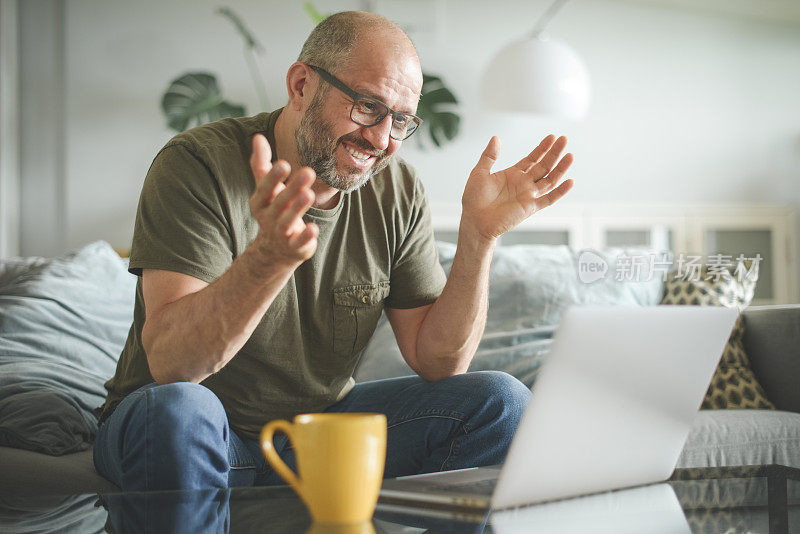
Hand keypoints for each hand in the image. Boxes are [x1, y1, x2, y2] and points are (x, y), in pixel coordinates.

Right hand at [248, 134, 318, 267]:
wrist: (275, 248)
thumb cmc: (273, 209)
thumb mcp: (265, 188)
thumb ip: (261, 164)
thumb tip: (257, 136)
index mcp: (260, 202)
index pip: (265, 188)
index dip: (274, 177)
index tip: (285, 163)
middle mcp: (268, 218)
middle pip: (279, 202)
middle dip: (292, 188)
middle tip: (308, 171)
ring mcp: (281, 234)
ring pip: (288, 221)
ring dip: (298, 208)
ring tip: (309, 194)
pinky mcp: (294, 247)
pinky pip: (299, 242)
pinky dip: (306, 236)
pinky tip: (314, 228)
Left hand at [460, 135, 573, 241]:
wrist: (474, 221)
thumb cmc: (474, 200)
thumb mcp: (479, 173)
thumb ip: (489, 156)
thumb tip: (496, 138)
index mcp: (512, 175)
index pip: (532, 159)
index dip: (542, 148)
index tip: (552, 137)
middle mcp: (523, 184)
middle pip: (544, 166)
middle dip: (554, 153)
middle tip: (564, 139)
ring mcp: (528, 195)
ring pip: (549, 180)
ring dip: (560, 168)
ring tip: (570, 155)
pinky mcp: (530, 207)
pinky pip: (548, 199)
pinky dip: (560, 191)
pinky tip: (570, 181)